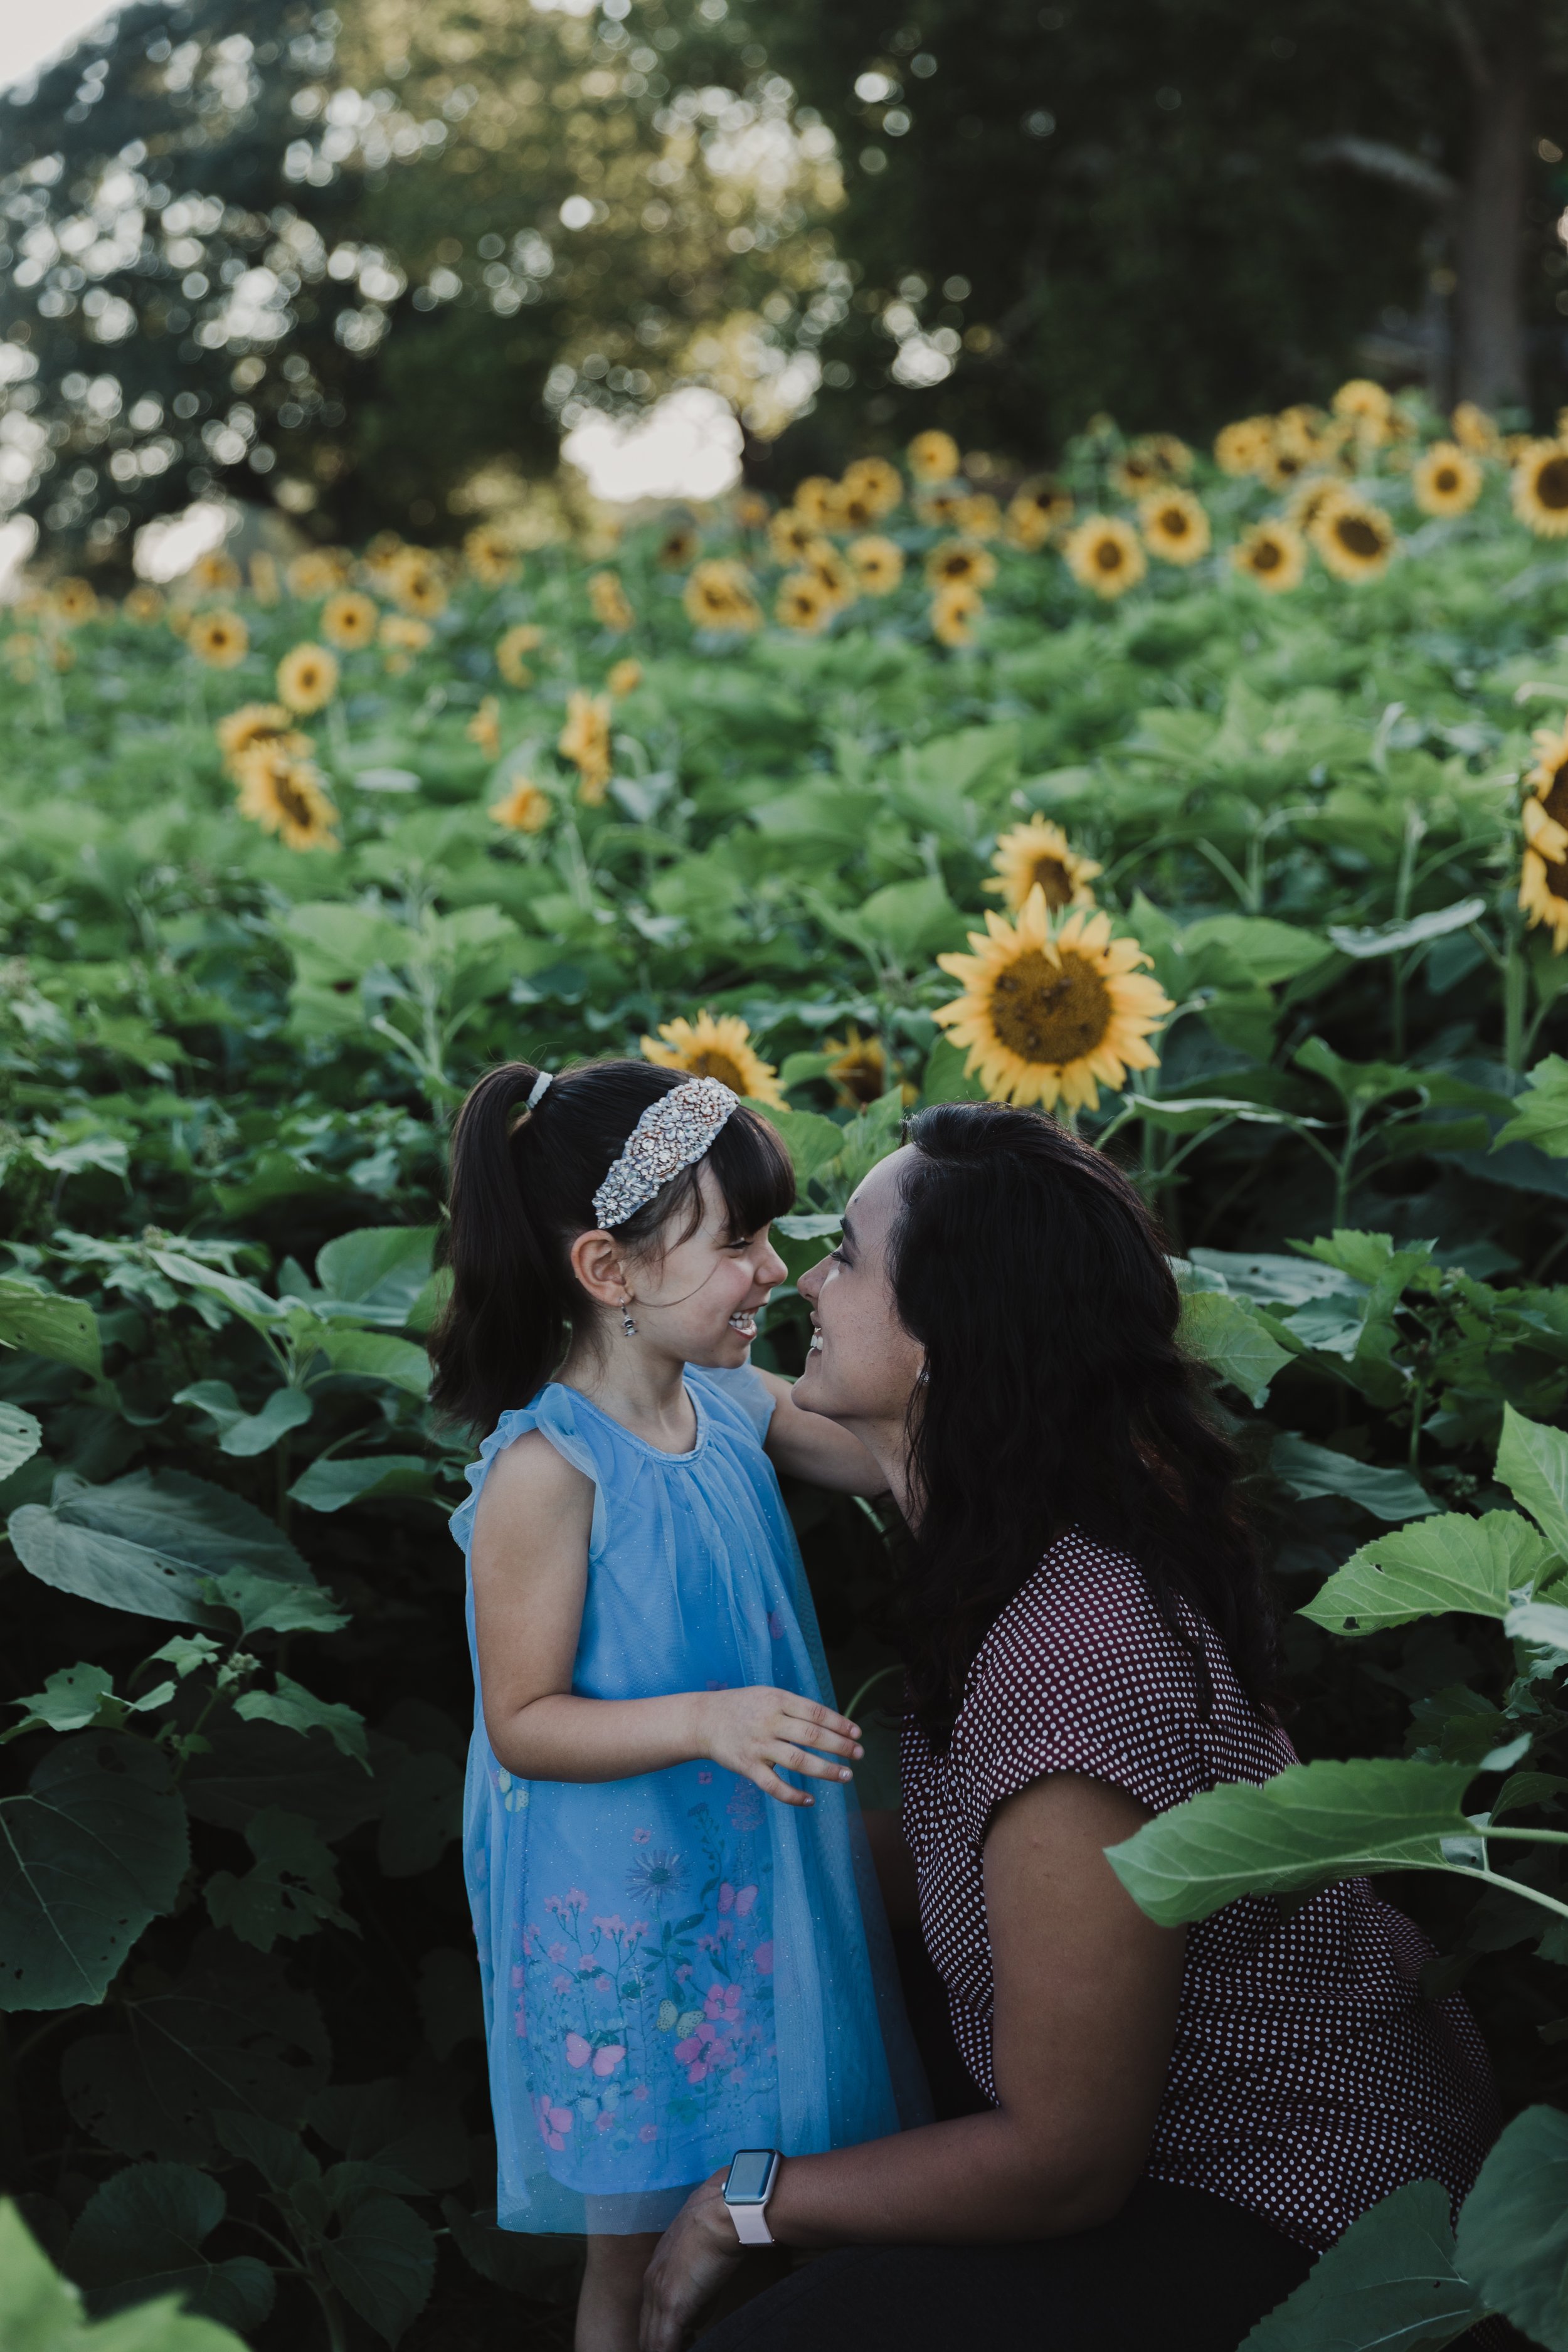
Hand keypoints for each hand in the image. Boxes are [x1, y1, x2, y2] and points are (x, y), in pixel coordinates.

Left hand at [640, 2173, 743, 2351]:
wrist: (724, 2212)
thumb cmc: (721, 2225)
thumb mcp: (704, 2257)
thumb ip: (698, 2287)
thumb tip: (698, 2316)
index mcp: (658, 2269)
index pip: (651, 2312)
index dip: (660, 2332)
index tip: (675, 2342)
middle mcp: (652, 2282)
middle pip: (646, 2330)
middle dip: (656, 2345)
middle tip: (671, 2350)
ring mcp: (659, 2294)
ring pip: (651, 2340)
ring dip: (660, 2349)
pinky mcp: (673, 2305)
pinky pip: (664, 2345)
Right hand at [692, 1686, 862, 1807]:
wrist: (703, 1720)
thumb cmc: (743, 1707)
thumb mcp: (768, 1696)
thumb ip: (795, 1708)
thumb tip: (832, 1724)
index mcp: (777, 1700)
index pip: (815, 1712)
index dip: (839, 1723)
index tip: (857, 1734)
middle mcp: (769, 1722)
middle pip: (811, 1735)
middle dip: (839, 1746)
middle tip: (859, 1755)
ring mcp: (758, 1746)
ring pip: (798, 1761)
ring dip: (826, 1770)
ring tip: (846, 1776)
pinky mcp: (747, 1767)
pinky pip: (773, 1785)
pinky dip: (793, 1795)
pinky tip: (810, 1800)